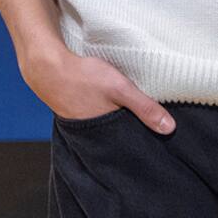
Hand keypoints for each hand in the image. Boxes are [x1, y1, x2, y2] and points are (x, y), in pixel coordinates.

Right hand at [21, 46, 176, 134]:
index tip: (157, 145)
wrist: (48, 69)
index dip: (142, 145)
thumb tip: (169, 128)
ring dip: (117, 125)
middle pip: (119, 140)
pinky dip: (104, 116)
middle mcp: (94, 136)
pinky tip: (108, 107)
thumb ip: (144, 107)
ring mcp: (83, 126)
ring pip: (107, 130)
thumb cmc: (84, 78)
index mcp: (106, 134)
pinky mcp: (77, 115)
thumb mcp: (119, 88)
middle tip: (146, 132)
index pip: (130, 148)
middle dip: (131, 136)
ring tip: (128, 119)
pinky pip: (96, 120)